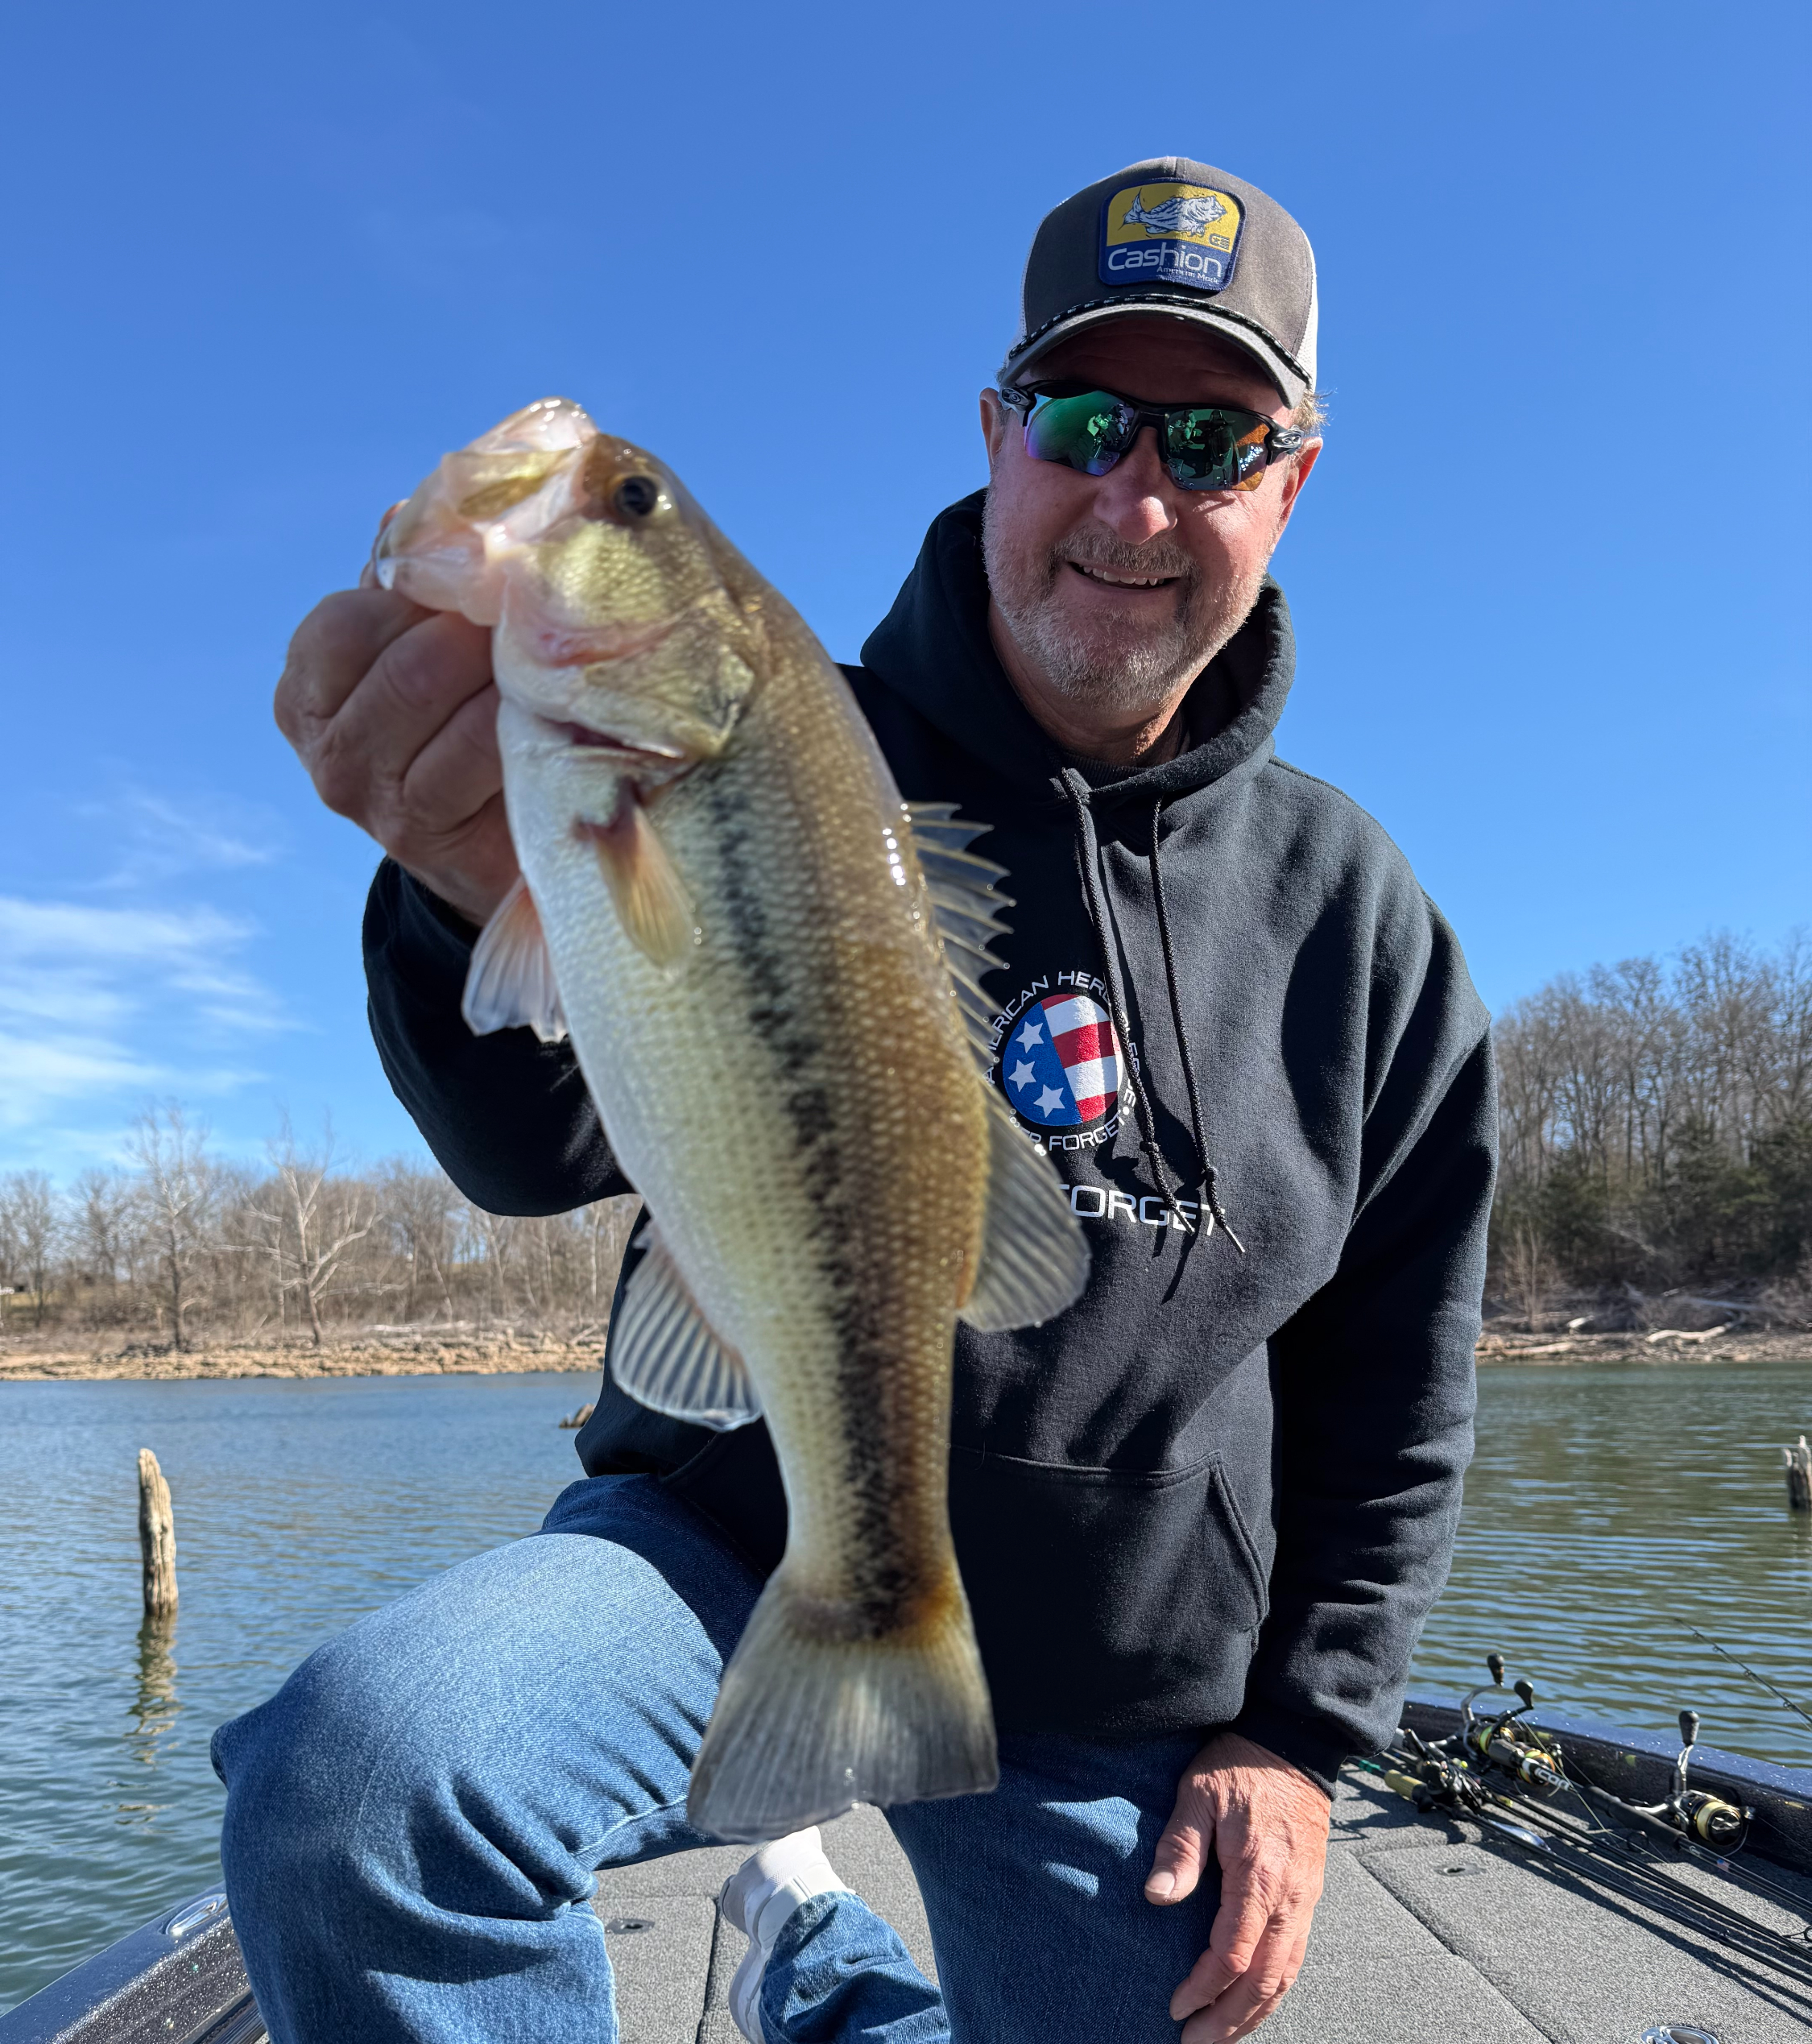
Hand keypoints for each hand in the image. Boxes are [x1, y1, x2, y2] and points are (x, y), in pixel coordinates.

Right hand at [273, 545, 517, 927]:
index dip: (430, 591)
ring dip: (502, 668)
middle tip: (542, 613)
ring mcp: (366, 794)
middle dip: (478, 629)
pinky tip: (554, 707)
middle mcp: (325, 742)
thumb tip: (423, 506)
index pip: (352, 616)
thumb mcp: (432, 652)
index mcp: (309, 684)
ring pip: (430, 693)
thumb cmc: (467, 731)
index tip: (499, 577)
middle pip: (400, 656)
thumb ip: (418, 588)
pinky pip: (473, 750)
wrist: (496, 851)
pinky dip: (517, 718)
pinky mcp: (418, 829)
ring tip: (552, 655)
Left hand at [1146, 1731, 1329, 2040]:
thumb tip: (1158, 1897)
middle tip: (1194, 2042)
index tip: (1175, 2006)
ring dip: (1255, 2014)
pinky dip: (1276, 1990)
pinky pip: (1297, 1957)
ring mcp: (1306, 1899)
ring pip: (1286, 1976)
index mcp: (1259, 1875)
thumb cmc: (1239, 1763)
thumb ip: (1179, 1846)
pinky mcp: (1311, 1895)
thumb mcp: (1198, 1792)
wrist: (1293, 1741)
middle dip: (1230, 2019)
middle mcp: (1290, 1896)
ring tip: (1221, 2037)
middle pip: (1265, 1980)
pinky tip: (1254, 2003)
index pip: (1234, 1954)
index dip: (1204, 1987)